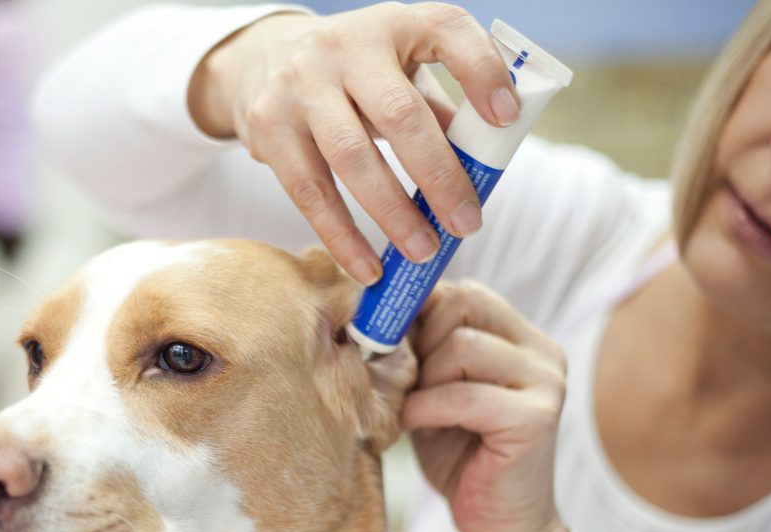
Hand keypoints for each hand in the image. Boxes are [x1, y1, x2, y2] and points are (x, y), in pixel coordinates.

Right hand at [188, 4, 519, 284]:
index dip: (482, 72)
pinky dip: (342, 237)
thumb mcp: (399, 69)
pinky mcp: (269, 127)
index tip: (507, 118)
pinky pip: (309, 192)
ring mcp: (300, 85)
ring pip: (351, 158)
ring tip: (422, 253)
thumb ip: (440, 108)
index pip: (447, 30)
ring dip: (392, 214)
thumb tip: (484, 169)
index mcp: (393, 23)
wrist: (263, 60)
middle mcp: (344, 46)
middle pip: (400, 115)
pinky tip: (367, 268)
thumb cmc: (356, 74)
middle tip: (466, 225)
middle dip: (439, 176)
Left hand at [401, 281, 569, 531]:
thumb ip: (422, 351)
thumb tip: (377, 312)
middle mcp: (543, 352)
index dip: (417, 313)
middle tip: (404, 382)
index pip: (464, 292)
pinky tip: (414, 427)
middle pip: (463, 304)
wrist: (500, 527)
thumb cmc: (461, 459)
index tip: (390, 345)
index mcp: (523, 339)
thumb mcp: (435, 392)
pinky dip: (428, 408)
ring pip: (463, 345)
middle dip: (421, 342)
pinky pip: (464, 394)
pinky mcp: (536, 417)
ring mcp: (546, 382)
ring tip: (414, 411)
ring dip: (423, 379)